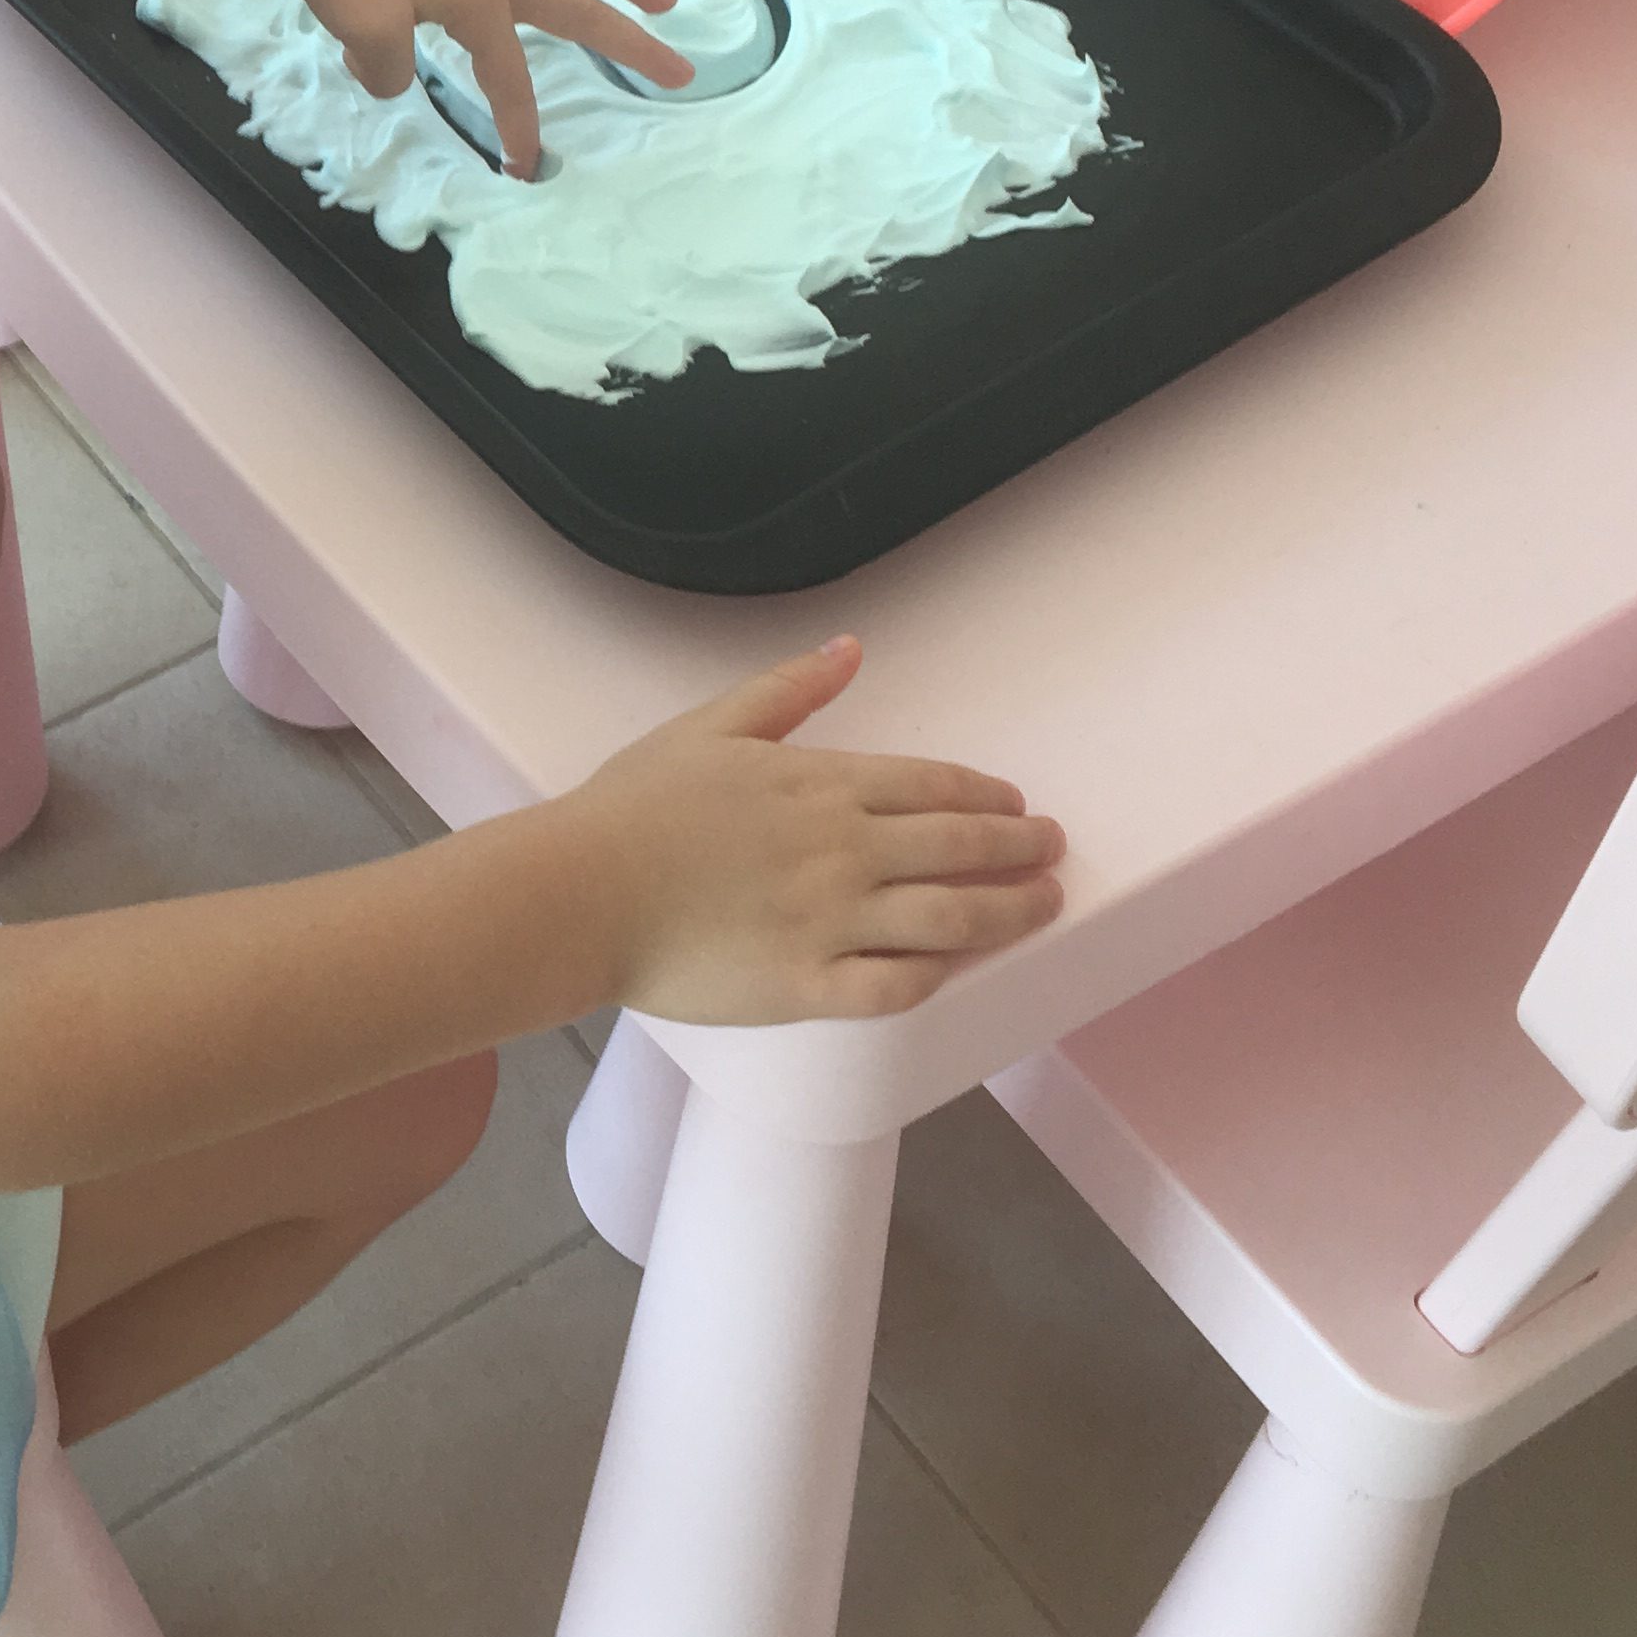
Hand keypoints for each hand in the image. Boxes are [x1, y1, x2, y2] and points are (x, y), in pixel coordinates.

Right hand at [577, 639, 1065, 1025]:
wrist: (582, 893)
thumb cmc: (636, 806)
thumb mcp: (710, 724)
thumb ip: (789, 689)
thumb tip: (852, 648)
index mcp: (822, 784)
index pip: (933, 787)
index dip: (987, 796)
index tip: (1018, 804)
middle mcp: (843, 852)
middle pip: (960, 849)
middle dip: (1021, 848)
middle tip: (1054, 850)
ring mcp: (832, 923)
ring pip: (951, 919)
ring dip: (1010, 910)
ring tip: (1044, 905)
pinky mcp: (809, 987)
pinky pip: (897, 987)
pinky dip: (939, 974)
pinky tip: (959, 966)